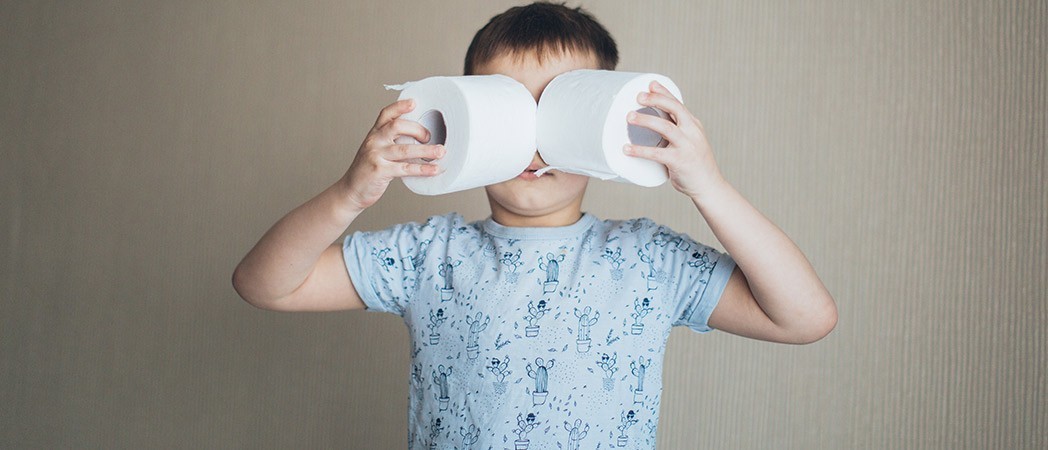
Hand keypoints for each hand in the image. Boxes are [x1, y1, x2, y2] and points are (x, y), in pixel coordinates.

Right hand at [339, 99, 445, 209]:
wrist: (351, 190)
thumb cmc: (367, 170)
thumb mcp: (376, 150)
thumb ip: (392, 142)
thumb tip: (420, 138)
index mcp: (374, 134)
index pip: (386, 114)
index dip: (400, 107)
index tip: (414, 103)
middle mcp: (374, 141)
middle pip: (397, 126)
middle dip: (418, 130)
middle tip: (430, 137)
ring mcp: (375, 156)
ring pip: (404, 149)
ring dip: (426, 150)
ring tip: (440, 151)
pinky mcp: (379, 171)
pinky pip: (404, 168)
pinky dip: (421, 169)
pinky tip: (433, 170)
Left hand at [622, 81, 723, 198]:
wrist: (708, 186)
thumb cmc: (694, 164)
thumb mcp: (689, 142)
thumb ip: (675, 132)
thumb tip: (652, 124)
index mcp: (693, 125)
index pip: (678, 104)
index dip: (664, 92)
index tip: (651, 84)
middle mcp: (692, 132)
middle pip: (675, 108)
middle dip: (656, 99)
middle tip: (638, 97)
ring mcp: (687, 146)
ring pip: (665, 127)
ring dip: (646, 120)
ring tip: (629, 117)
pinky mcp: (680, 161)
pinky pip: (657, 153)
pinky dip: (640, 150)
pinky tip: (627, 149)